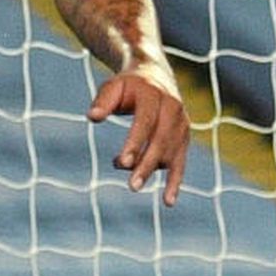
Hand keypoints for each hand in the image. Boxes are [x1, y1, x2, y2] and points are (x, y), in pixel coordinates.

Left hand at [88, 69, 189, 206]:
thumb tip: (92, 117)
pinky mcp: (183, 137)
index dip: (136, 142)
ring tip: (133, 185)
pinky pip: (180, 161)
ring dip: (153, 172)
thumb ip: (103, 101)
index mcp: (154, 95)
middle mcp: (173, 108)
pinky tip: (167, 201)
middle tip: (132, 187)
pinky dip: (175, 181)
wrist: (155, 75)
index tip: (123, 162)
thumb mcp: (113, 86)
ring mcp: (181, 124)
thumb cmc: (127, 85)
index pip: (146, 122)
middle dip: (147, 165)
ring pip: (171, 153)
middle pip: (161, 141)